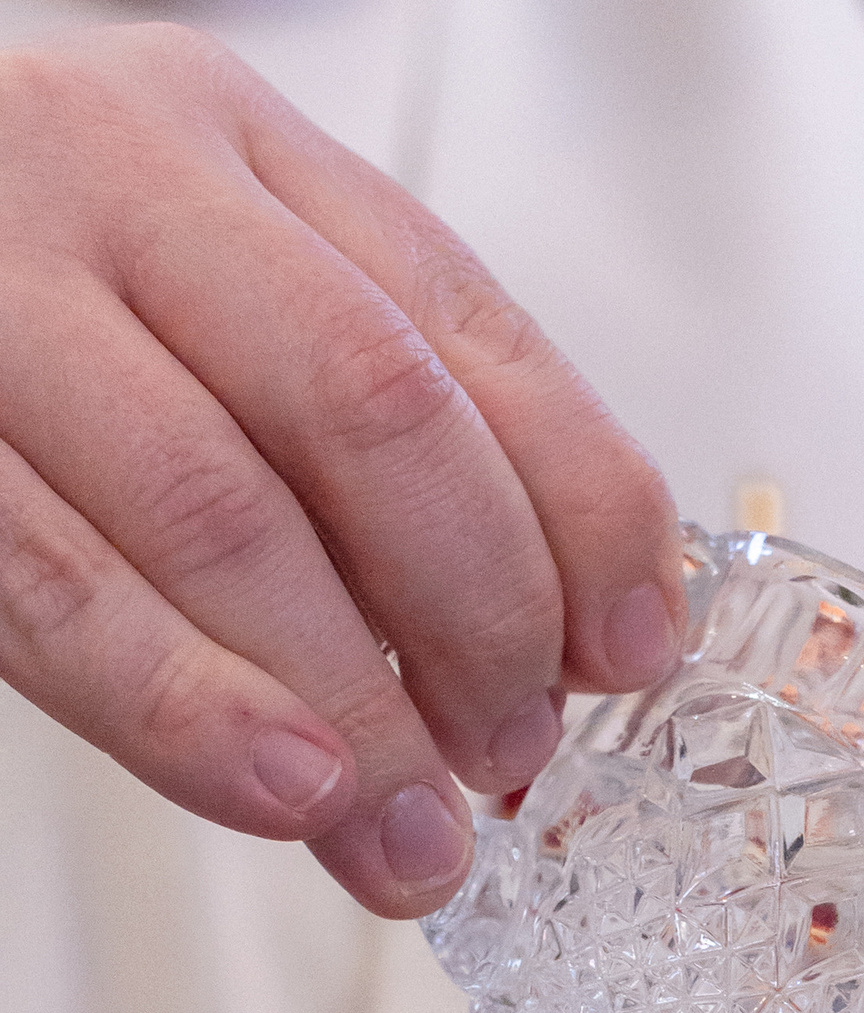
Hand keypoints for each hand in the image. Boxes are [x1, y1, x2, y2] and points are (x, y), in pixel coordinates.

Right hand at [0, 25, 684, 916]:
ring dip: (349, 704)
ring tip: (412, 838)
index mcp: (242, 148)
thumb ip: (386, 440)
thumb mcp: (224, 312)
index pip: (469, 331)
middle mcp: (119, 182)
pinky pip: (53, 583)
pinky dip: (185, 704)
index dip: (581, 509)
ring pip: (218, 510)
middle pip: (368, 411)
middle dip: (477, 615)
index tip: (631, 654)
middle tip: (509, 758)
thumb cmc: (44, 312)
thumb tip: (577, 649)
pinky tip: (284, 789)